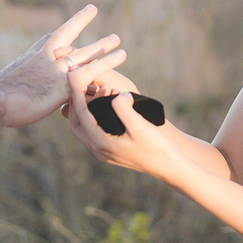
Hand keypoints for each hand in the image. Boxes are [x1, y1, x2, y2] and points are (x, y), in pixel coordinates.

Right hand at [0, 4, 124, 127]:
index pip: (53, 38)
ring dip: (103, 46)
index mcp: (35, 55)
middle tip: (92, 10)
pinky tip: (121, 56)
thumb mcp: (9, 82)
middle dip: (82, 24)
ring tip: (118, 40)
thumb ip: (21, 81)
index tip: (70, 21)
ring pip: (86, 52)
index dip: (64, 29)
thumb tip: (12, 88)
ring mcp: (58, 68)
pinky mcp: (67, 82)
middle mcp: (48, 56)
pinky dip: (107, 63)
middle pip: (70, 37)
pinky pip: (93, 71)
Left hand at [63, 60, 182, 180]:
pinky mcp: (112, 150)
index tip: (73, 75)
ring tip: (103, 90)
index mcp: (101, 144)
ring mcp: (104, 152)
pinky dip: (96, 115)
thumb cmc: (157, 147)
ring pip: (85, 128)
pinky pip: (95, 130)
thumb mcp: (140, 125)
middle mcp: (98, 150)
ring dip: (88, 108)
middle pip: (76, 123)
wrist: (170, 166)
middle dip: (76, 102)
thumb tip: (116, 93)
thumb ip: (124, 108)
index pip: (81, 114)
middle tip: (83, 83)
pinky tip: (109, 103)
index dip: (76, 93)